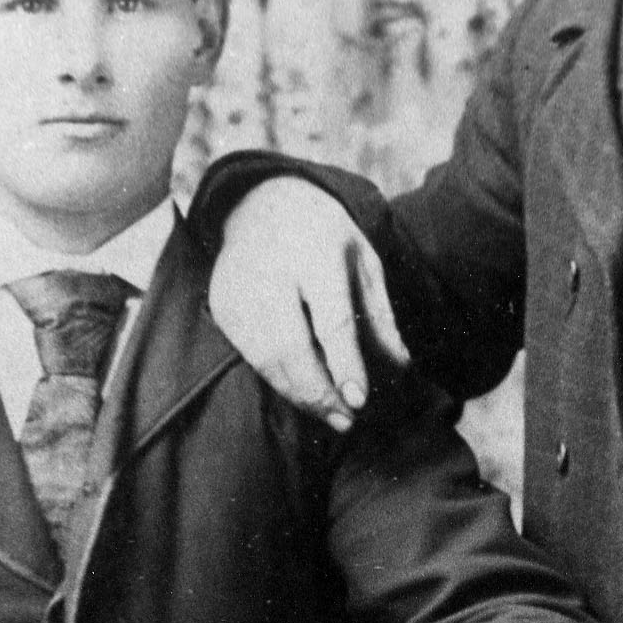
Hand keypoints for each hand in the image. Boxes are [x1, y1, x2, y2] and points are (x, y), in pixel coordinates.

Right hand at [206, 176, 408, 431]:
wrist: (263, 202)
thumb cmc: (324, 240)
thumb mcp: (363, 263)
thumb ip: (380, 315)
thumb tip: (400, 366)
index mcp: (317, 253)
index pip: (330, 319)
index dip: (344, 364)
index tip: (358, 401)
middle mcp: (271, 269)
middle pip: (291, 345)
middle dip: (319, 391)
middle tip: (346, 421)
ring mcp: (239, 287)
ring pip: (265, 357)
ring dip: (298, 394)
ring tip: (329, 415)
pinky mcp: (221, 304)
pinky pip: (248, 355)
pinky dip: (275, 380)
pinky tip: (300, 393)